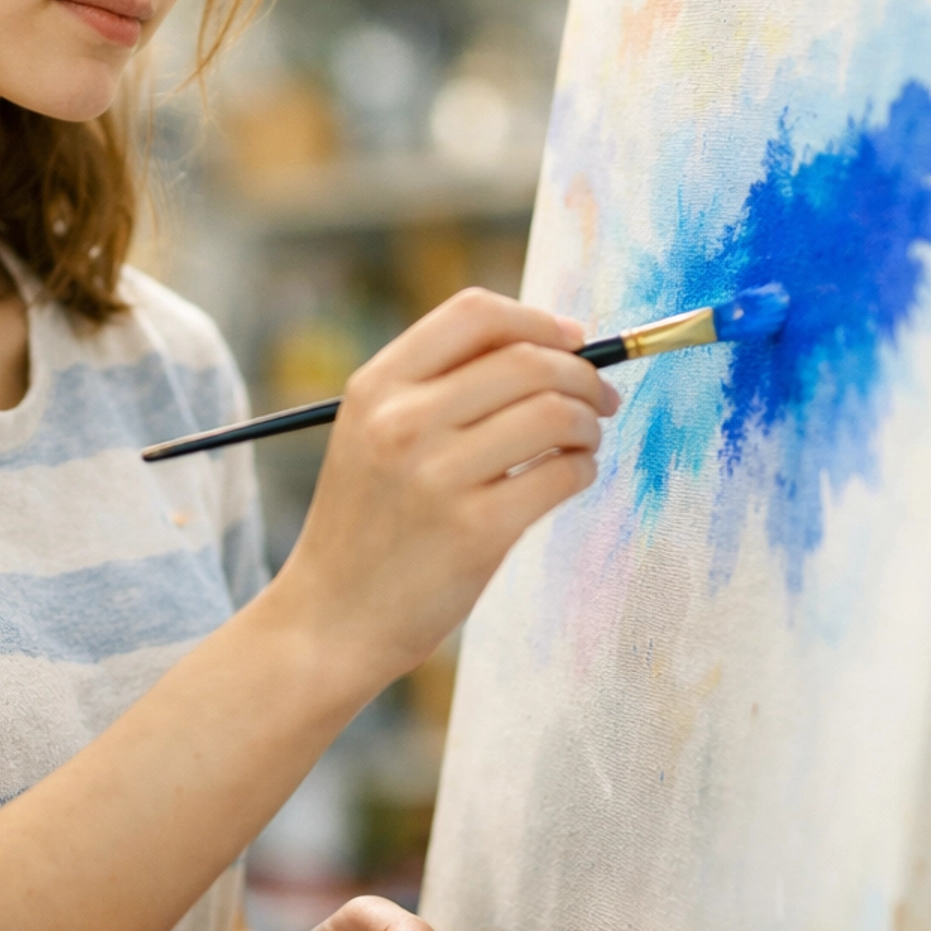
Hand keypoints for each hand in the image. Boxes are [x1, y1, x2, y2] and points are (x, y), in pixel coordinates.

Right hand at [268, 290, 617, 695]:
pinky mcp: (475, 530)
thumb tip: (552, 344)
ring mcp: (437, 476)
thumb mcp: (373, 434)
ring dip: (588, 424)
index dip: (538, 320)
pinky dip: (583, 470)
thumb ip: (439, 386)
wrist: (331, 617)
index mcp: (377, 386)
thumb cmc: (369, 523)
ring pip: (555, 414)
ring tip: (583, 442)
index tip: (570, 339)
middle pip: (527, 360)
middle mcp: (402, 421)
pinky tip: (569, 478)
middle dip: (582, 374)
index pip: (475, 314)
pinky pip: (561, 475)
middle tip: (600, 399)